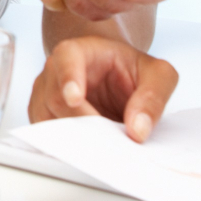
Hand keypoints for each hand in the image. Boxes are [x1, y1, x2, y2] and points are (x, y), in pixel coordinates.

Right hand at [26, 36, 178, 139]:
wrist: (112, 75)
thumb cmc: (129, 69)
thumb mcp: (157, 74)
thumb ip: (154, 96)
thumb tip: (138, 130)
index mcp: (76, 52)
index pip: (66, 59)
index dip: (69, 78)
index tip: (75, 98)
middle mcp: (54, 73)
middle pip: (58, 100)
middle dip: (85, 124)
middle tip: (112, 141)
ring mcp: (44, 97)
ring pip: (51, 124)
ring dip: (79, 139)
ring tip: (107, 143)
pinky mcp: (44, 120)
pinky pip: (50, 140)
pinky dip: (70, 148)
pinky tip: (92, 149)